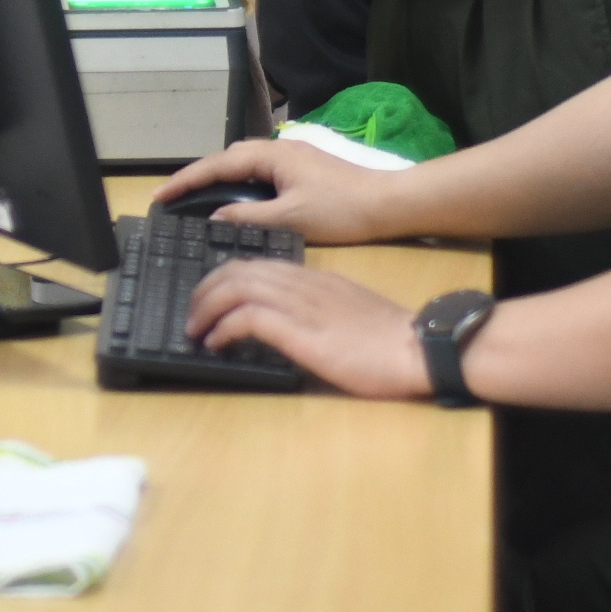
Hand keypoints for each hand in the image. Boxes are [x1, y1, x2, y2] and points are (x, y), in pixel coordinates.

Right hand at [154, 137, 395, 246]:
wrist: (387, 203)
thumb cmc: (340, 210)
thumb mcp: (290, 218)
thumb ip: (248, 217)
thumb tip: (214, 218)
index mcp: (270, 155)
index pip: (217, 165)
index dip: (185, 180)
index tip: (159, 196)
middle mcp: (277, 149)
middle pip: (226, 158)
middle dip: (196, 176)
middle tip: (171, 198)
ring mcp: (291, 157)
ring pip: (242, 164)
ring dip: (217, 178)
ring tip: (194, 198)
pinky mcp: (301, 168)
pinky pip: (257, 171)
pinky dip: (237, 182)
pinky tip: (235, 200)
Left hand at [185, 259, 424, 398]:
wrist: (418, 347)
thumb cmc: (389, 338)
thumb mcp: (347, 310)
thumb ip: (316, 307)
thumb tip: (284, 321)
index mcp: (313, 278)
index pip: (256, 264)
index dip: (224, 278)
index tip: (210, 297)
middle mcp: (302, 283)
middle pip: (238, 270)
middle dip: (205, 290)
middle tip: (192, 314)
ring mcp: (300, 305)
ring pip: (236, 287)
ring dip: (206, 308)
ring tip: (195, 329)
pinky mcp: (301, 331)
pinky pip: (248, 317)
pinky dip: (224, 327)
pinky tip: (216, 342)